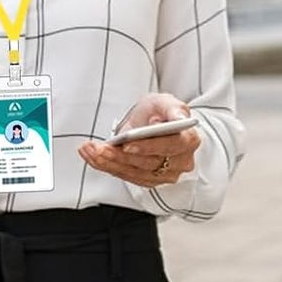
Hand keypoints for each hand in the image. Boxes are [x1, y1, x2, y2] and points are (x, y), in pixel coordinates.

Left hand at [79, 92, 200, 187]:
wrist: (156, 123)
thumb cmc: (162, 112)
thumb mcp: (166, 102)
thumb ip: (173, 108)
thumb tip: (178, 120)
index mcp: (189, 140)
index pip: (171, 146)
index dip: (148, 147)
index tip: (127, 144)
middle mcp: (181, 162)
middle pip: (150, 163)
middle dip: (121, 156)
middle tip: (101, 148)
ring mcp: (166, 174)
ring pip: (135, 173)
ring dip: (110, 163)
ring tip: (91, 151)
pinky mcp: (150, 179)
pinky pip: (127, 176)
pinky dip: (108, 167)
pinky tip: (93, 157)